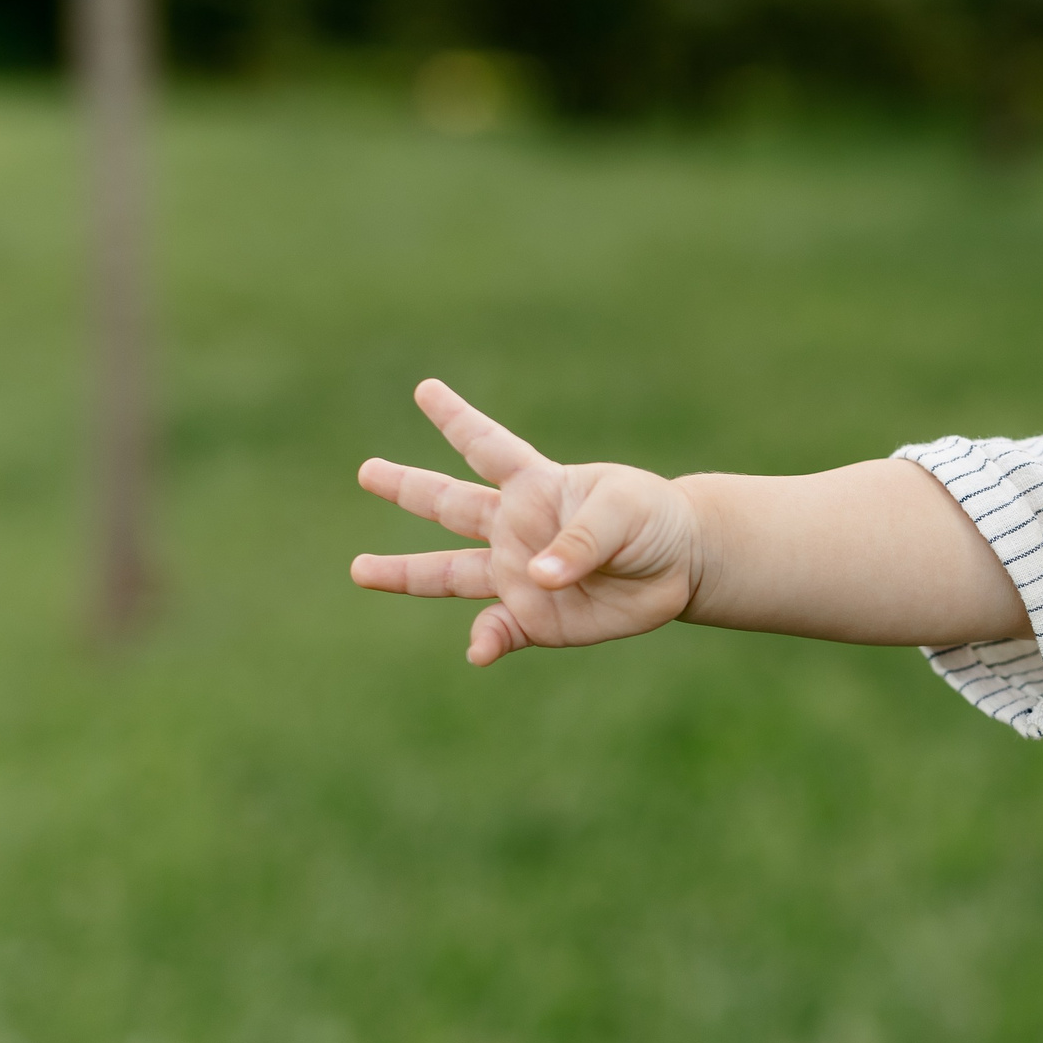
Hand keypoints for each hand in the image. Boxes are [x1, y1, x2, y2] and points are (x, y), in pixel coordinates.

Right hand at [351, 380, 700, 664]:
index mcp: (535, 486)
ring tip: (360, 570)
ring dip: (405, 575)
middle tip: (366, 470)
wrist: (682, 565)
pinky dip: (487, 642)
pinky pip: (499, 632)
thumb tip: (533, 578)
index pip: (486, 446)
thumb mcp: (623, 513)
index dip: (455, 418)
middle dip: (407, 487)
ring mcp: (520, 575)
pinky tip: (479, 652)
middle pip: (449, 505)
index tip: (425, 389)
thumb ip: (580, 541)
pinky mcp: (537, 619)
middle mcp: (516, 528)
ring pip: (451, 575)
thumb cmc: (652, 520)